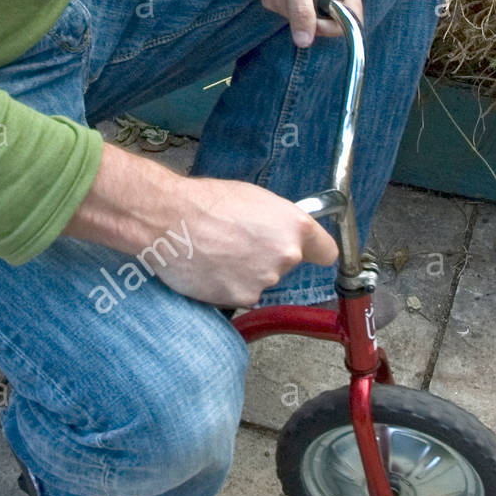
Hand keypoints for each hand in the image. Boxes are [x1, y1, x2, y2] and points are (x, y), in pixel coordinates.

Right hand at [150, 176, 337, 309]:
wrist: (169, 220)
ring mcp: (264, 280)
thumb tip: (280, 231)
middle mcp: (286, 256)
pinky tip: (209, 267)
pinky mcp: (241, 297)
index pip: (326, 252)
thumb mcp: (253, 197)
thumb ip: (277, 220)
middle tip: (238, 243)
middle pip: (287, 264)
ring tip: (217, 253)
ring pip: (262, 280)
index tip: (306, 252)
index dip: (314, 251)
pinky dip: (227, 284)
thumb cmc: (205, 201)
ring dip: (245, 272)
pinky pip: (240, 293)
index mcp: (295, 227)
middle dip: (268, 257)